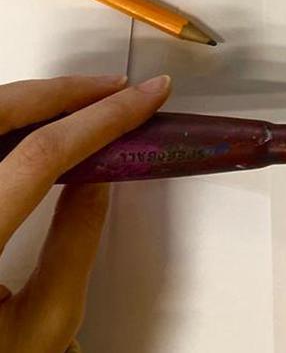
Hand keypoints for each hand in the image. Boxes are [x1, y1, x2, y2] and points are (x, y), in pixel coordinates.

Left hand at [0, 74, 170, 352]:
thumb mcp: (43, 323)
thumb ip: (75, 246)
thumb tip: (101, 178)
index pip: (38, 157)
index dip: (100, 120)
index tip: (145, 100)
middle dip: (60, 93)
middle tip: (113, 89)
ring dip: (27, 101)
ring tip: (79, 104)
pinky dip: (3, 124)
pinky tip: (31, 128)